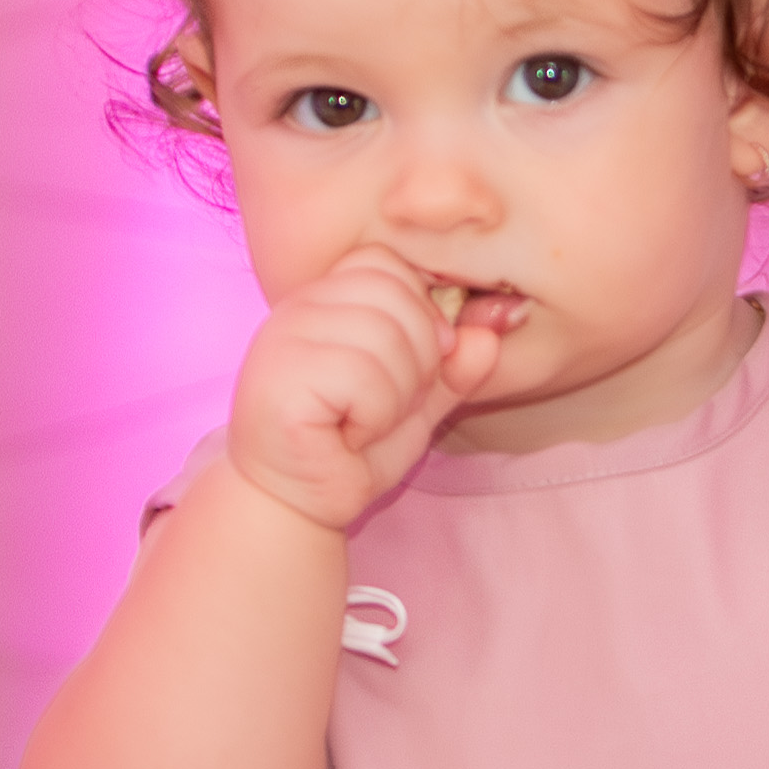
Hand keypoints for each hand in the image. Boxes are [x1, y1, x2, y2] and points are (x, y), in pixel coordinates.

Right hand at [221, 247, 508, 534]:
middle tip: (387, 405)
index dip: (421, 312)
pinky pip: (363, 376)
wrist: (295, 505)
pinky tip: (347, 435)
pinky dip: (375, 417)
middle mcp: (298, 307)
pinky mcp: (279, 378)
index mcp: (325, 299)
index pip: (387, 263)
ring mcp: (283, 339)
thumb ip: (454, 368)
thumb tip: (490, 334)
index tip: (416, 367)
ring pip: (386, 336)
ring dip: (396, 395)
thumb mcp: (418, 402)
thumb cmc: (349, 449)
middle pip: (395, 293)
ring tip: (364, 422)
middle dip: (419, 359)